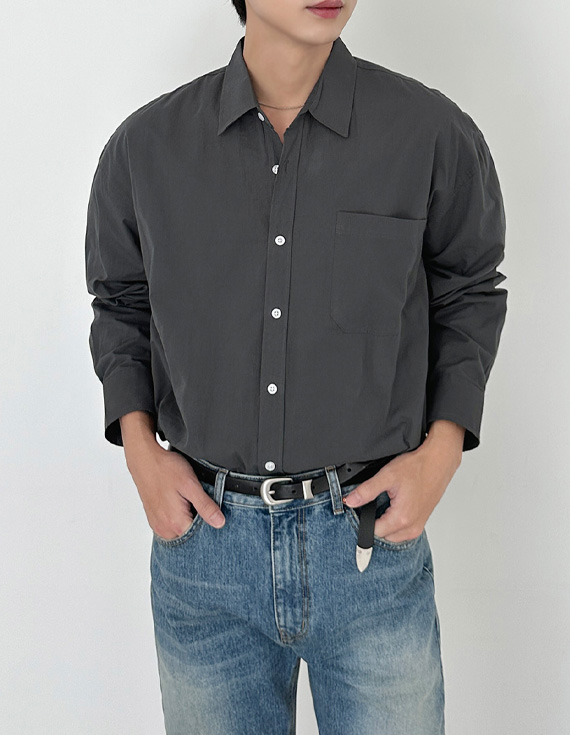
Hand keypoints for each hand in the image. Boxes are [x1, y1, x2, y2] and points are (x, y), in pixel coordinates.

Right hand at [125, 440, 225, 538]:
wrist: (144, 460)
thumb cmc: (166, 469)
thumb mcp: (191, 485)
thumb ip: (205, 506)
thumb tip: (220, 523)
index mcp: (176, 523)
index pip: (201, 536)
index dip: (209, 523)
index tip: (210, 509)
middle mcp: (164, 529)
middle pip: (190, 535)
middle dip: (198, 522)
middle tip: (197, 501)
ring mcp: (157, 525)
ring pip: (180, 531)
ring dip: (188, 520)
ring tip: (187, 500)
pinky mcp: (153, 520)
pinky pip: (171, 527)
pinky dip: (178, 518)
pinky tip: (179, 503)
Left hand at [343, 422, 463, 542]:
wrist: (439, 461)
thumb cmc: (417, 467)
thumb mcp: (387, 476)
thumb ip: (366, 491)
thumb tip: (350, 501)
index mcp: (402, 518)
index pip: (374, 532)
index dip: (365, 520)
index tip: (364, 507)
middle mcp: (412, 526)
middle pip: (384, 535)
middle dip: (376, 522)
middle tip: (377, 502)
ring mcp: (419, 525)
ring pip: (394, 534)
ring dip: (387, 523)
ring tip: (389, 502)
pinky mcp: (423, 521)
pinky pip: (404, 530)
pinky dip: (397, 521)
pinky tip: (398, 504)